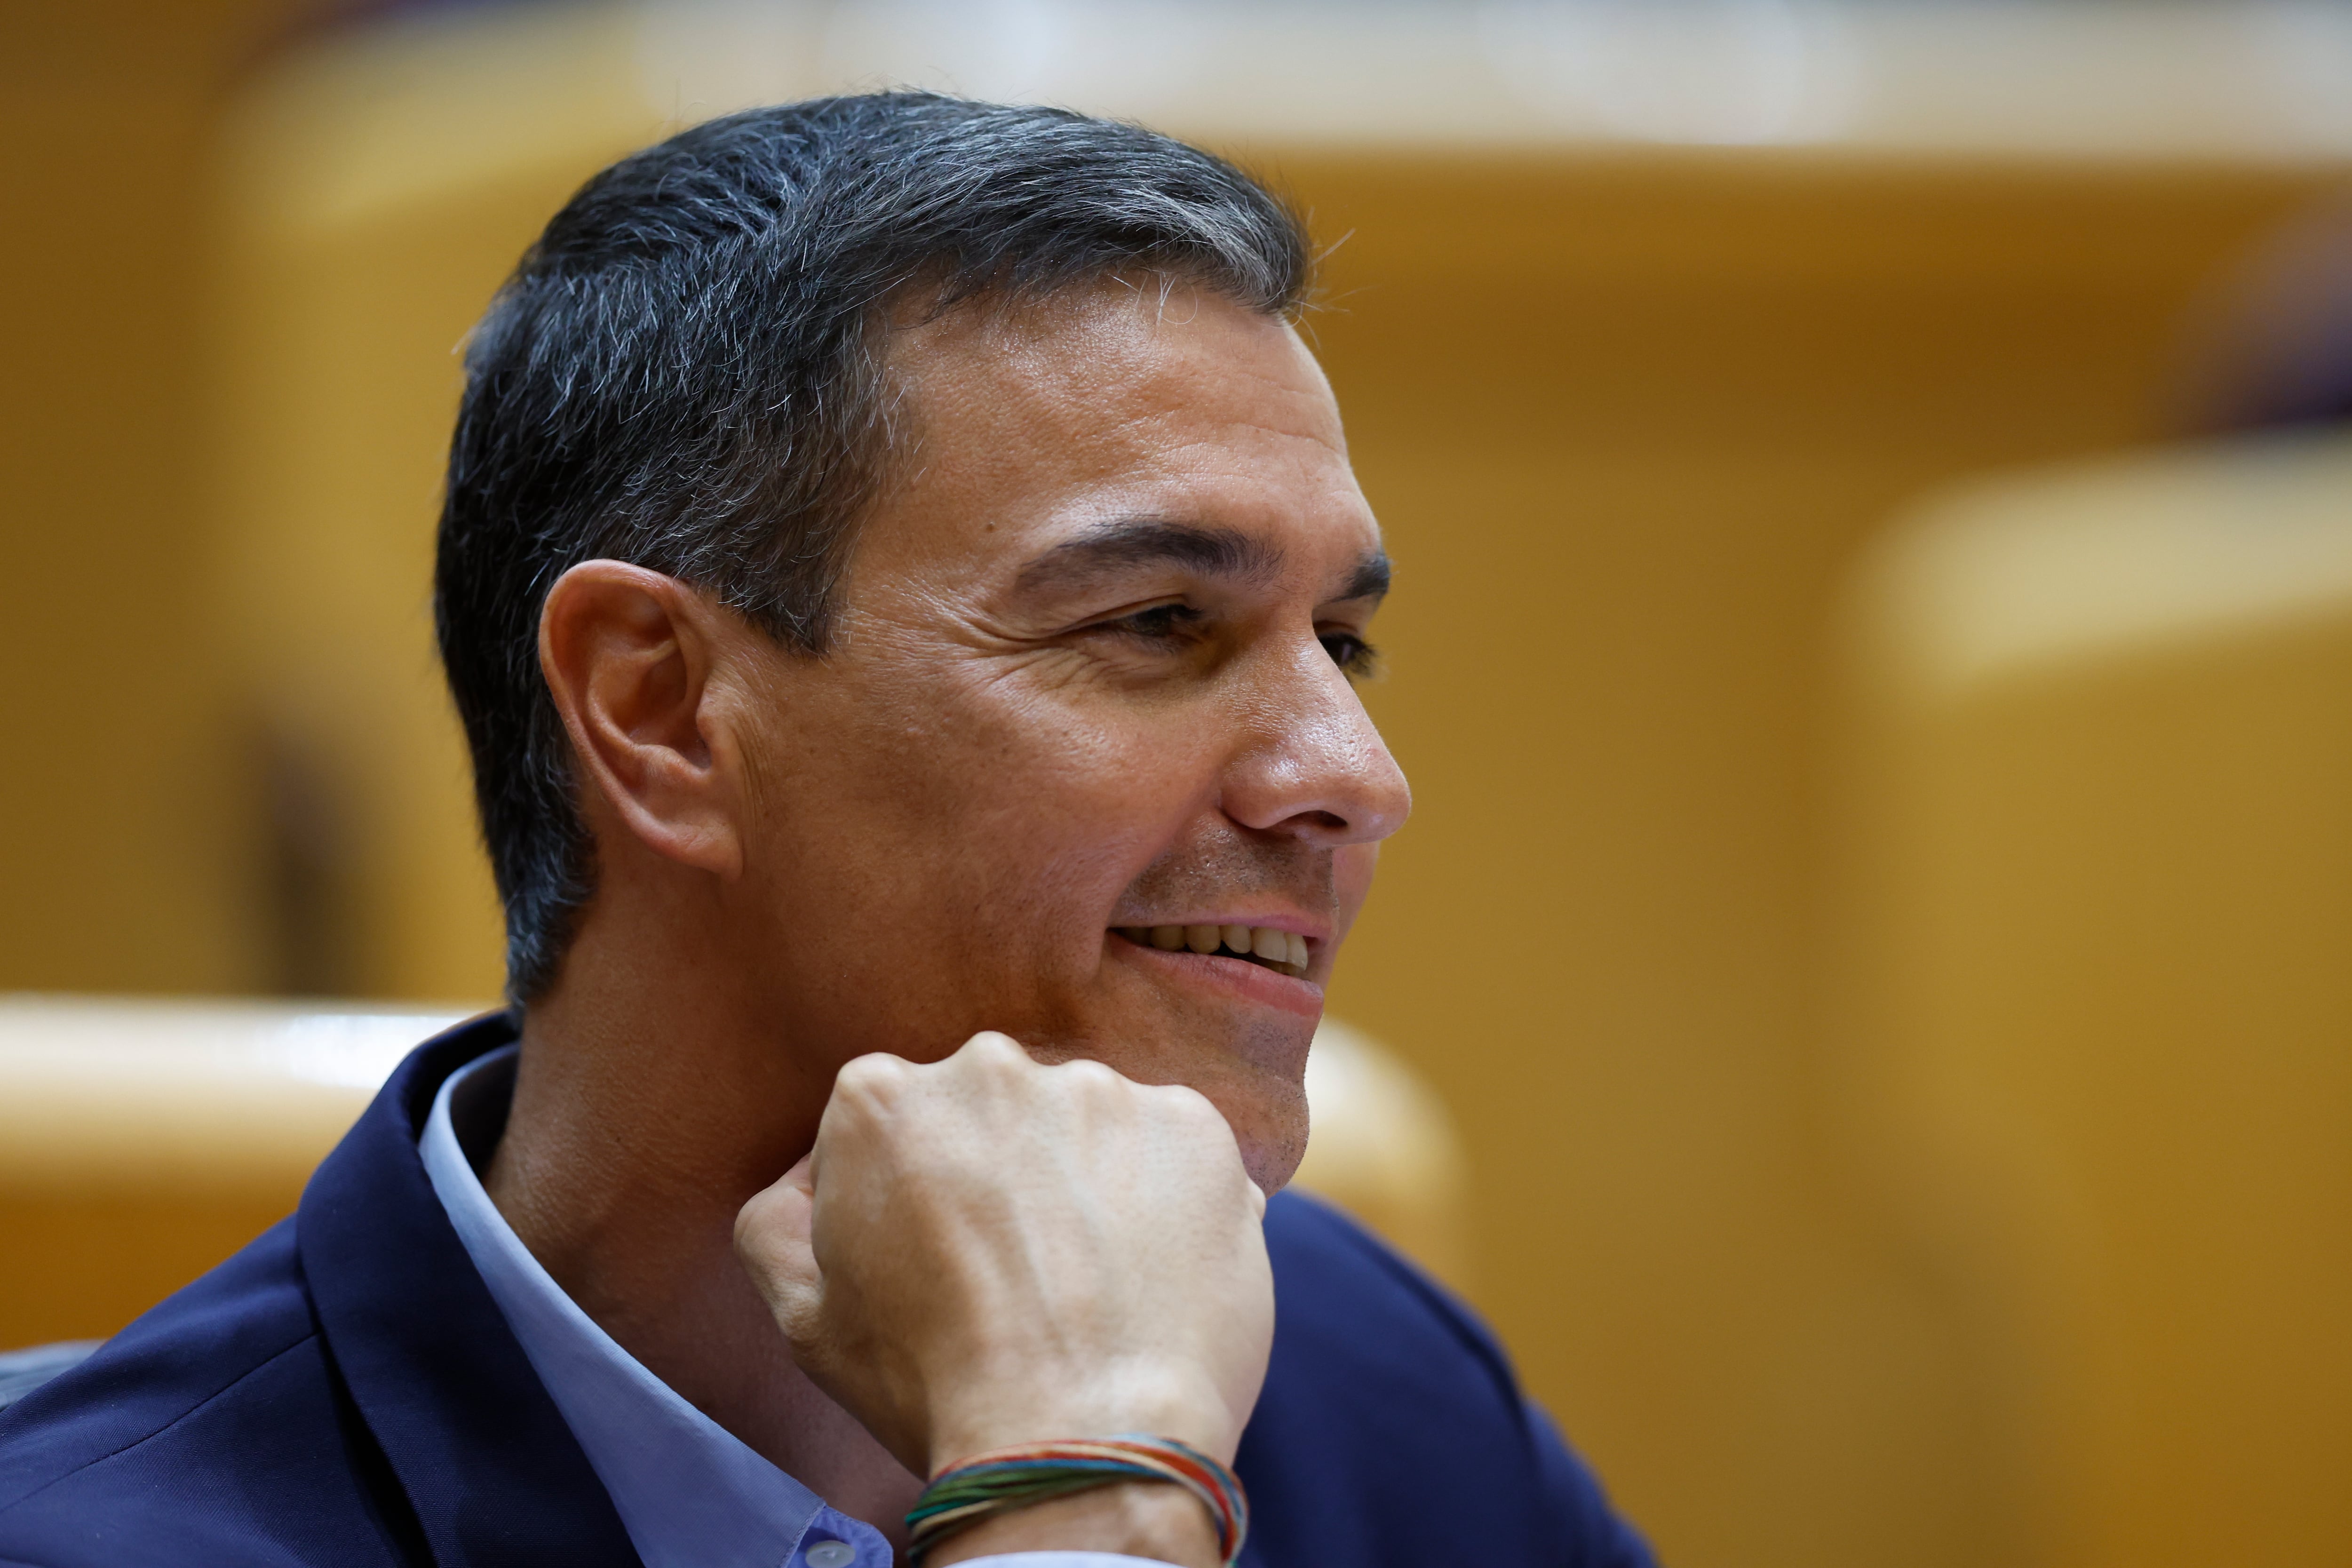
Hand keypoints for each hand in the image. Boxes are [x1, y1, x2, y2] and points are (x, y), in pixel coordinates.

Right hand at [734, 1032, 1272, 1543]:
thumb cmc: (936, 1388)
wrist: (1082, 1441)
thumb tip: (810, 1176)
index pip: (896, 1124)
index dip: (918, 1195)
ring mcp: (1100, 1090)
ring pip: (1087, 1128)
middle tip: (1020, 1273)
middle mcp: (990, 1068)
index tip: (941, 1257)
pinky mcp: (1192, 1125)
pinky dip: (1165, 1201)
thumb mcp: (806, 1318)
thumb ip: (780, 1221)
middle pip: (994, 1112)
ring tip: (1092, 1285)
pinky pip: (1171, 1152)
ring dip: (1087, 1185)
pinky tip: (1148, 1275)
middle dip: (1004, 1175)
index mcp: (882, 1099)